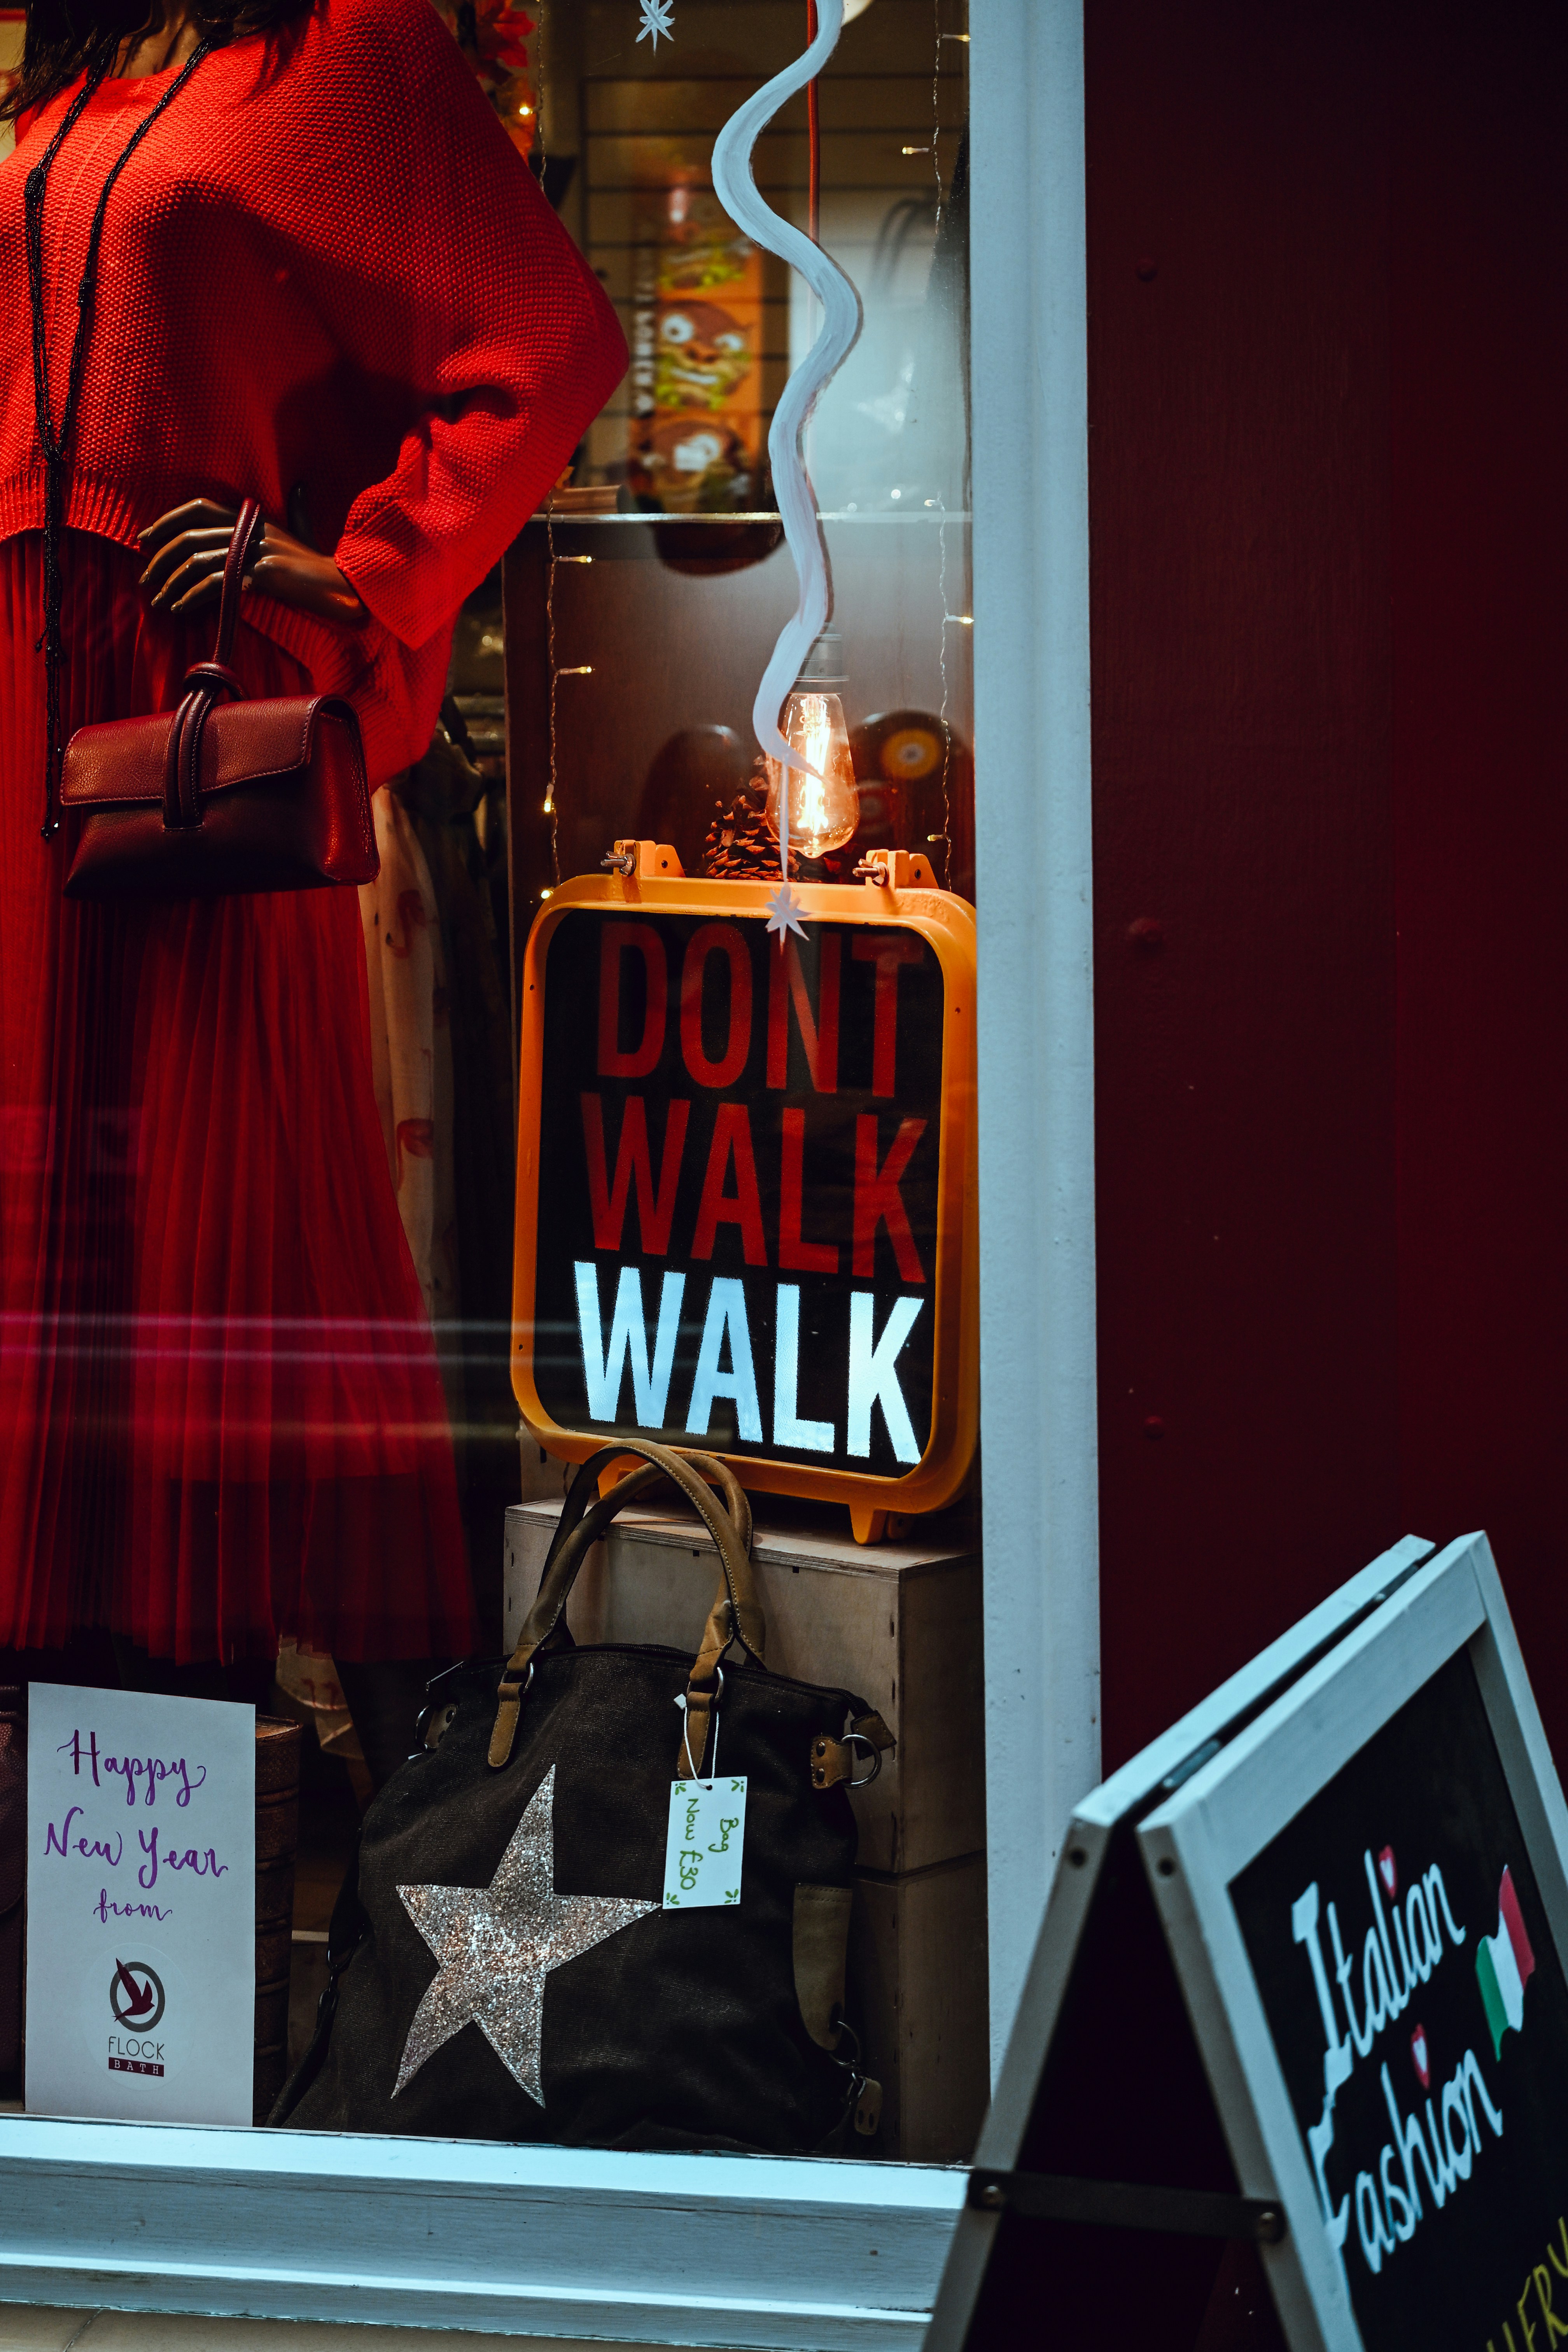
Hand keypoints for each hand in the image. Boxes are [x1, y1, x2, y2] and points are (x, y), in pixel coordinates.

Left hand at [137, 499, 369, 629]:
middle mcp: (250, 528)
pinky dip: (191, 596)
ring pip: (197, 561)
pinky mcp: (261, 575)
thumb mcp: (304, 534)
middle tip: (145, 577)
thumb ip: (297, 511)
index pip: (198, 507)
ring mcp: (255, 551)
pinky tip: (180, 608)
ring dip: (171, 583)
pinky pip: (214, 583)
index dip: (167, 519)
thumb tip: (301, 486)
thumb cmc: (322, 566)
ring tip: (158, 601)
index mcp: (252, 516)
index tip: (144, 538)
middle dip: (160, 557)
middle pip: (189, 535)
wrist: (346, 588)